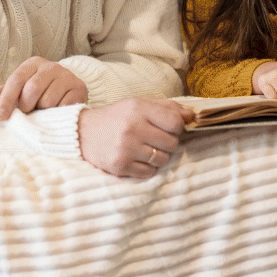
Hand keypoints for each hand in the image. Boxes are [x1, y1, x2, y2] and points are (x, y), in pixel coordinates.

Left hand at [0, 56, 88, 120]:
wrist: (68, 90)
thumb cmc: (40, 91)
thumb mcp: (21, 88)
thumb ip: (5, 93)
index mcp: (33, 64)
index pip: (16, 80)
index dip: (6, 100)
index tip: (1, 117)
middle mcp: (51, 66)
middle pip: (32, 89)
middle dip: (26, 106)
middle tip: (28, 112)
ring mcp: (67, 76)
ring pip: (48, 100)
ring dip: (43, 111)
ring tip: (44, 110)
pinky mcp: (79, 88)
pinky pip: (64, 106)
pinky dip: (57, 113)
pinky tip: (57, 111)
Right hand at [78, 98, 194, 177]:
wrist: (83, 133)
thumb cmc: (116, 117)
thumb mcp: (139, 103)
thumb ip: (167, 107)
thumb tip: (192, 115)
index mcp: (138, 109)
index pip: (175, 123)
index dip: (178, 127)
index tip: (171, 128)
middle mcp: (132, 129)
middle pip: (172, 143)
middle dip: (168, 142)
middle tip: (156, 139)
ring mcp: (126, 149)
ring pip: (162, 159)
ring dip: (158, 156)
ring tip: (146, 148)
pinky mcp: (120, 166)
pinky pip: (149, 172)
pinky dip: (147, 168)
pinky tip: (137, 158)